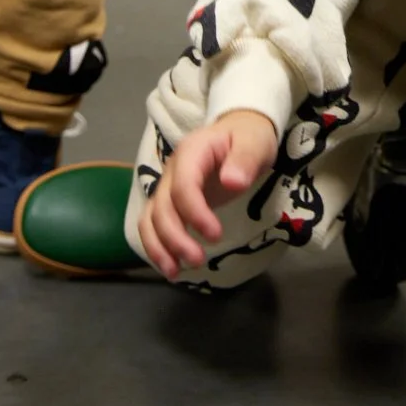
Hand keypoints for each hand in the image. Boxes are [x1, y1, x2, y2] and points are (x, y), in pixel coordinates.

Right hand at [138, 109, 276, 280]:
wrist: (240, 132)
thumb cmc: (249, 137)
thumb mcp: (255, 143)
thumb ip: (244, 160)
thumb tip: (232, 182)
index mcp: (192, 151)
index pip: (183, 185)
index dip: (194, 213)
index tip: (216, 235)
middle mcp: (172, 169)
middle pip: (161, 206)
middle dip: (175, 238)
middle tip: (198, 261)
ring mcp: (168, 185)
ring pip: (151, 219)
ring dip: (160, 247)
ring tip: (176, 273)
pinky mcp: (170, 201)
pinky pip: (153, 224)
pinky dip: (157, 247)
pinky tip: (170, 267)